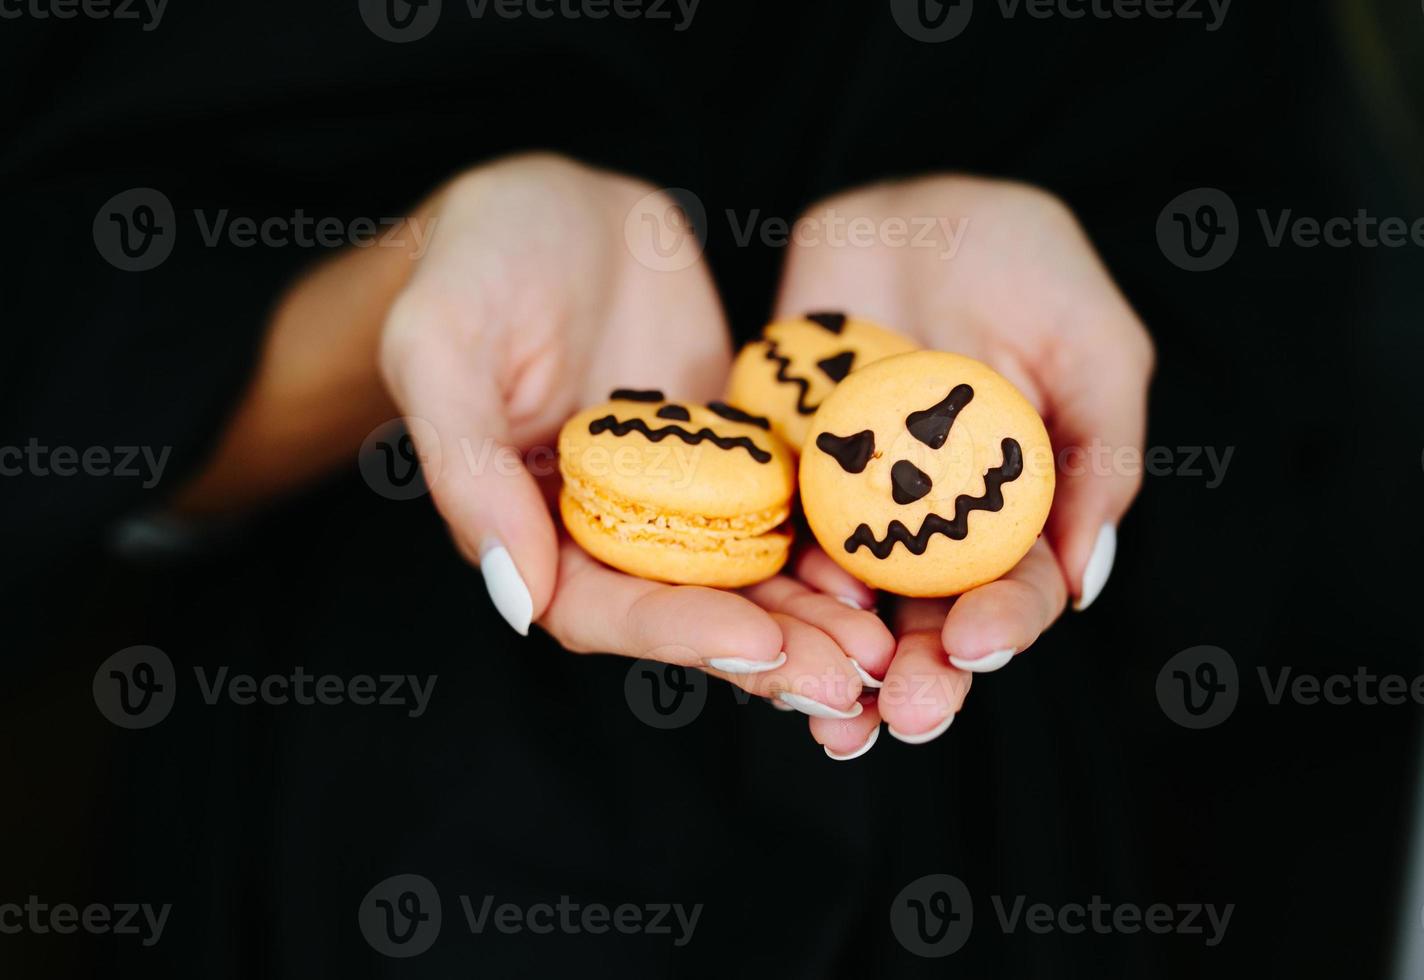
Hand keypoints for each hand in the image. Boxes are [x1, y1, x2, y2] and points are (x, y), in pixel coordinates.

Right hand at [379, 154, 877, 715]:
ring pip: (748, 577)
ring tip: (884, 651)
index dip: (680, 632)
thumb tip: (516, 598)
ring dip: (814, 620)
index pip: (604, 609)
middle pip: (690, 612)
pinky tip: (888, 568)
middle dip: (770, 651)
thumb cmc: (473, 265)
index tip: (757, 645)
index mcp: (529, 528)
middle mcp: (608, 529)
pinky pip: (786, 510)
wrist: (552, 205)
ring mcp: (678, 495)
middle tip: (851, 682)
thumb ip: (468, 470)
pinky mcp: (735, 456)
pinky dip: (831, 545)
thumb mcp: (442, 345)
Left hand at [774, 176, 1153, 753]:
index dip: (1003, 624)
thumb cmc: (1026, 266)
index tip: (978, 644)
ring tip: (830, 714)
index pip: (1013, 588)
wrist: (913, 205)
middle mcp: (932, 527)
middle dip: (921, 675)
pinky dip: (765, 587)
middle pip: (925, 619)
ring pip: (844, 602)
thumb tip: (1087, 582)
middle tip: (906, 714)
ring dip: (838, 662)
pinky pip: (769, 538)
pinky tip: (760, 625)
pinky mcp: (784, 476)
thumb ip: (1102, 457)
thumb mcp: (1094, 347)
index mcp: (1015, 513)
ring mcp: (854, 507)